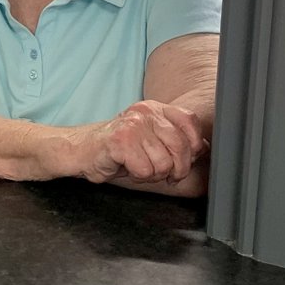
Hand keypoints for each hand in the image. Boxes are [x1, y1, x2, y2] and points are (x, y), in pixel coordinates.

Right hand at [73, 100, 204, 185]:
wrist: (81, 151)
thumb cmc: (118, 148)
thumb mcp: (150, 138)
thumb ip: (175, 139)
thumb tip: (204, 149)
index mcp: (154, 108)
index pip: (189, 121)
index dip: (194, 145)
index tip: (183, 158)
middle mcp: (144, 112)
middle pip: (181, 147)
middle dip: (175, 169)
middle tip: (162, 173)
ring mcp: (132, 125)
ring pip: (163, 163)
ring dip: (152, 174)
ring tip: (138, 167)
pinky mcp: (120, 141)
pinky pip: (145, 170)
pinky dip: (137, 176)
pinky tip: (126, 167)